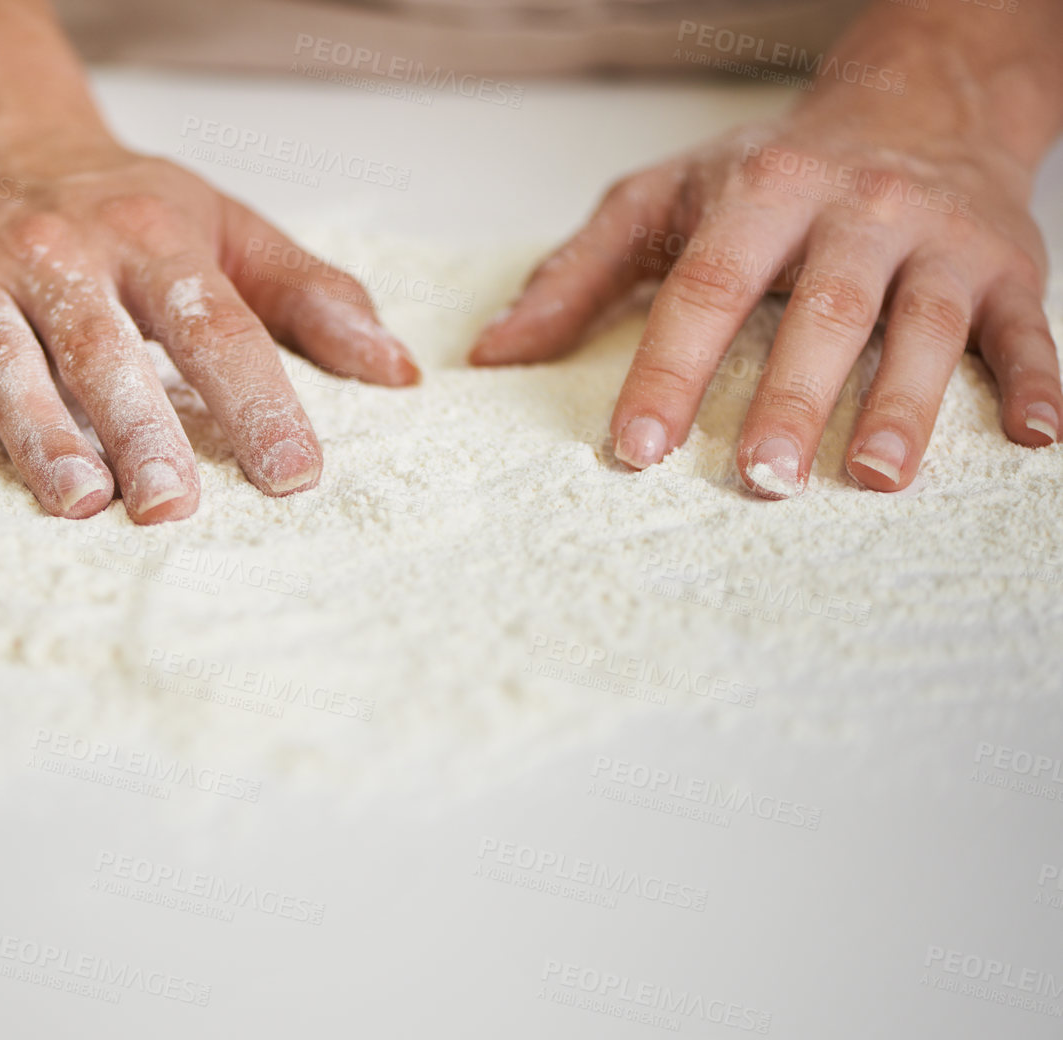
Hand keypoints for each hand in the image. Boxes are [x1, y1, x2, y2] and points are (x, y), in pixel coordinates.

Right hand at [0, 127, 417, 522]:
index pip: (213, 326)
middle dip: (141, 430)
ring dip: (40, 434)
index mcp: (147, 238)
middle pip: (106, 352)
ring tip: (79, 501)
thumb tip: (393, 369)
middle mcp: (59, 257)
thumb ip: (307, 295)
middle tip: (172, 505)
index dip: (257, 400)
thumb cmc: (109, 199)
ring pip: (8, 361)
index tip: (294, 472)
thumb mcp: (219, 223)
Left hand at [469, 102, 1060, 497]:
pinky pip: (1028, 331)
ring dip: (906, 404)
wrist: (920, 101)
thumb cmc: (775, 172)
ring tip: (875, 478)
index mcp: (762, 195)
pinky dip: (1038, 385)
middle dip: (792, 396)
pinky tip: (1036, 441)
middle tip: (762, 478)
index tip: (636, 447)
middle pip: (822, 311)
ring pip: (926, 325)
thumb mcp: (663, 200)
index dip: (670, 369)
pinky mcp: (1011, 267)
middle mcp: (856, 211)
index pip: (707, 289)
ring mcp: (938, 242)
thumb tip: (492, 352)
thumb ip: (578, 275)